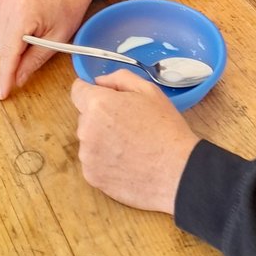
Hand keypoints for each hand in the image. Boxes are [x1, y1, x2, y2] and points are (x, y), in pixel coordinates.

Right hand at [0, 0, 94, 98]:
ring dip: (14, 46)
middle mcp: (6, 4)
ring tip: (37, 35)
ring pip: (0, 39)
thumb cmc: (69, 4)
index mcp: (22, 13)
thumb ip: (34, 60)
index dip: (5, 76)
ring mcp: (1, 0)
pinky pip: (1, 27)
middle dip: (14, 60)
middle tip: (32, 61)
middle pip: (2, 48)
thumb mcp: (58, 38)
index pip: (8, 53)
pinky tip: (29, 26)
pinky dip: (13, 34)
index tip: (2, 93)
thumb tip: (18, 78)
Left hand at [71, 70, 198, 212]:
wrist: (177, 172)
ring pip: (89, 140)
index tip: (106, 99)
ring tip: (131, 147)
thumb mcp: (149, 91)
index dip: (92, 91)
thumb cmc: (166, 129)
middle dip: (101, 117)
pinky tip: (127, 163)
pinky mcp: (91, 177)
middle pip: (85, 116)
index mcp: (98, 105)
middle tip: (129, 125)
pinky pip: (93, 162)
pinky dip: (105, 161)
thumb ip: (119, 78)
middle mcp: (86, 129)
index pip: (77, 90)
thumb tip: (99, 81)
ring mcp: (87, 156)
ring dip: (102, 140)